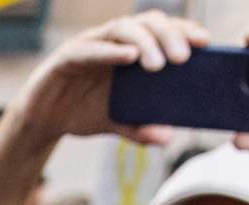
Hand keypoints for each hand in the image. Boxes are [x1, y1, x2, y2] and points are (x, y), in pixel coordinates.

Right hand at [16, 12, 210, 145]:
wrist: (42, 121)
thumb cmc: (82, 111)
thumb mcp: (116, 122)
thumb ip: (140, 128)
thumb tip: (167, 137)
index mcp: (129, 50)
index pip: (161, 31)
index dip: (183, 31)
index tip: (205, 43)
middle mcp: (112, 41)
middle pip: (147, 23)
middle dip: (168, 35)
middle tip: (184, 58)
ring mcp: (89, 45)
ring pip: (122, 30)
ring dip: (143, 42)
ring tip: (158, 64)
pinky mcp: (66, 58)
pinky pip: (89, 49)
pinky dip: (109, 52)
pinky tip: (128, 57)